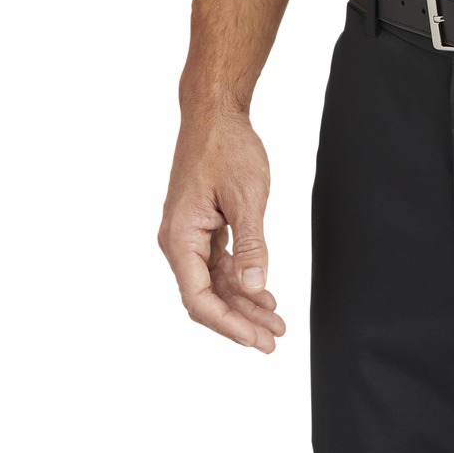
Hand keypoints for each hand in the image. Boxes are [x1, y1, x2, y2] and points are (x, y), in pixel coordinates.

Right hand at [157, 105, 285, 350]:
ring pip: (214, 282)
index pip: (199, 299)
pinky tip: (263, 292)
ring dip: (243, 303)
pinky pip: (218, 263)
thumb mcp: (246, 196)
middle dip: (240, 321)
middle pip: (206, 296)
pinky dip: (241, 279)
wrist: (214, 112)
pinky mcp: (201, 226)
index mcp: (180, 238)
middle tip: (273, 340)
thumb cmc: (226, 147)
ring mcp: (189, 234)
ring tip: (275, 321)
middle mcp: (178, 241)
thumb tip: (254, 288)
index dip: (228, 325)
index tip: (256, 340)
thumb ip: (251, 245)